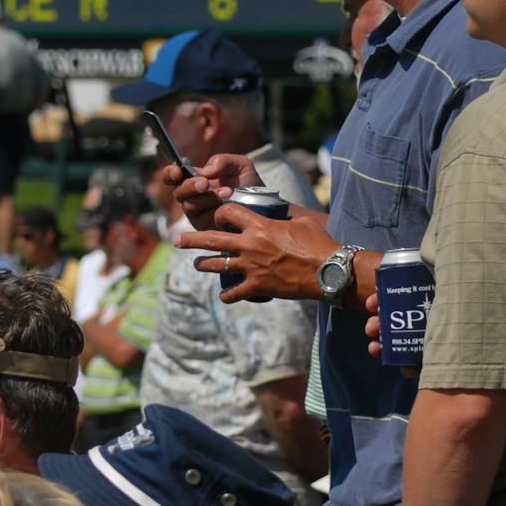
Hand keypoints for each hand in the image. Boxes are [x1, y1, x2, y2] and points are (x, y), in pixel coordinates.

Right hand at [170, 154, 260, 228]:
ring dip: (207, 198)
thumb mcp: (240, 165)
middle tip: (205, 183)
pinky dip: (214, 209)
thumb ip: (222, 161)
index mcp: (195, 179)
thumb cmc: (249, 183)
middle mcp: (192, 197)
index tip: (177, 170)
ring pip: (190, 206)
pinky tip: (227, 202)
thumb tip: (206, 170)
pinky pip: (202, 219)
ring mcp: (198, 214)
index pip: (172, 177)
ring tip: (228, 191)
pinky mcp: (206, 228)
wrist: (265, 205)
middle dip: (190, 186)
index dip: (170, 173)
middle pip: (179, 192)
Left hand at [178, 206, 335, 303]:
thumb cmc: (318, 243)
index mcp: (259, 225)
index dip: (219, 212)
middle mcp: (250, 245)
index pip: (226, 212)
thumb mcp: (302, 221)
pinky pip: (234, 292)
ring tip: (197, 264)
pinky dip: (227, 295)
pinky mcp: (258, 287)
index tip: (218, 215)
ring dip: (204, 265)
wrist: (328, 271)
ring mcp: (251, 267)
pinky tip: (224, 295)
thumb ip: (286, 216)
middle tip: (177, 240)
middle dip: (190, 240)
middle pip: (211, 240)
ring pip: (217, 265)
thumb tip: (283, 211)